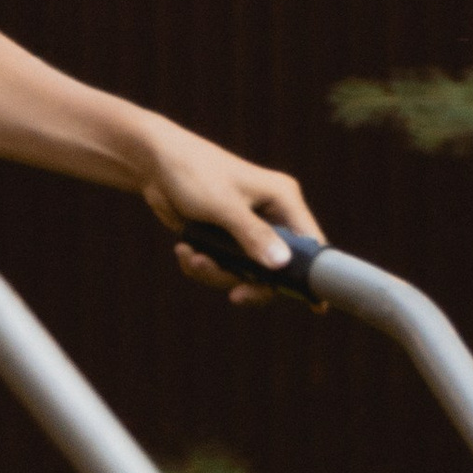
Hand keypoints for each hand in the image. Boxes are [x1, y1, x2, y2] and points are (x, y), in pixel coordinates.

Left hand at [138, 120, 324, 303]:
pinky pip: (223, 268)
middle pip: (277, 269)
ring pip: (246, 273)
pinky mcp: (224, 239)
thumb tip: (282, 265)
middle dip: (250, 282)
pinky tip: (185, 251)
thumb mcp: (224, 206)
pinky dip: (203, 266)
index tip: (317, 308)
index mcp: (283, 200)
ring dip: (217, 273)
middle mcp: (271, 216)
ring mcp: (247, 230)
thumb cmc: (194, 172)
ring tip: (193, 259)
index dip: (314, 275)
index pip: (310, 243)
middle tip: (235, 296)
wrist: (155, 164)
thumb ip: (253, 236)